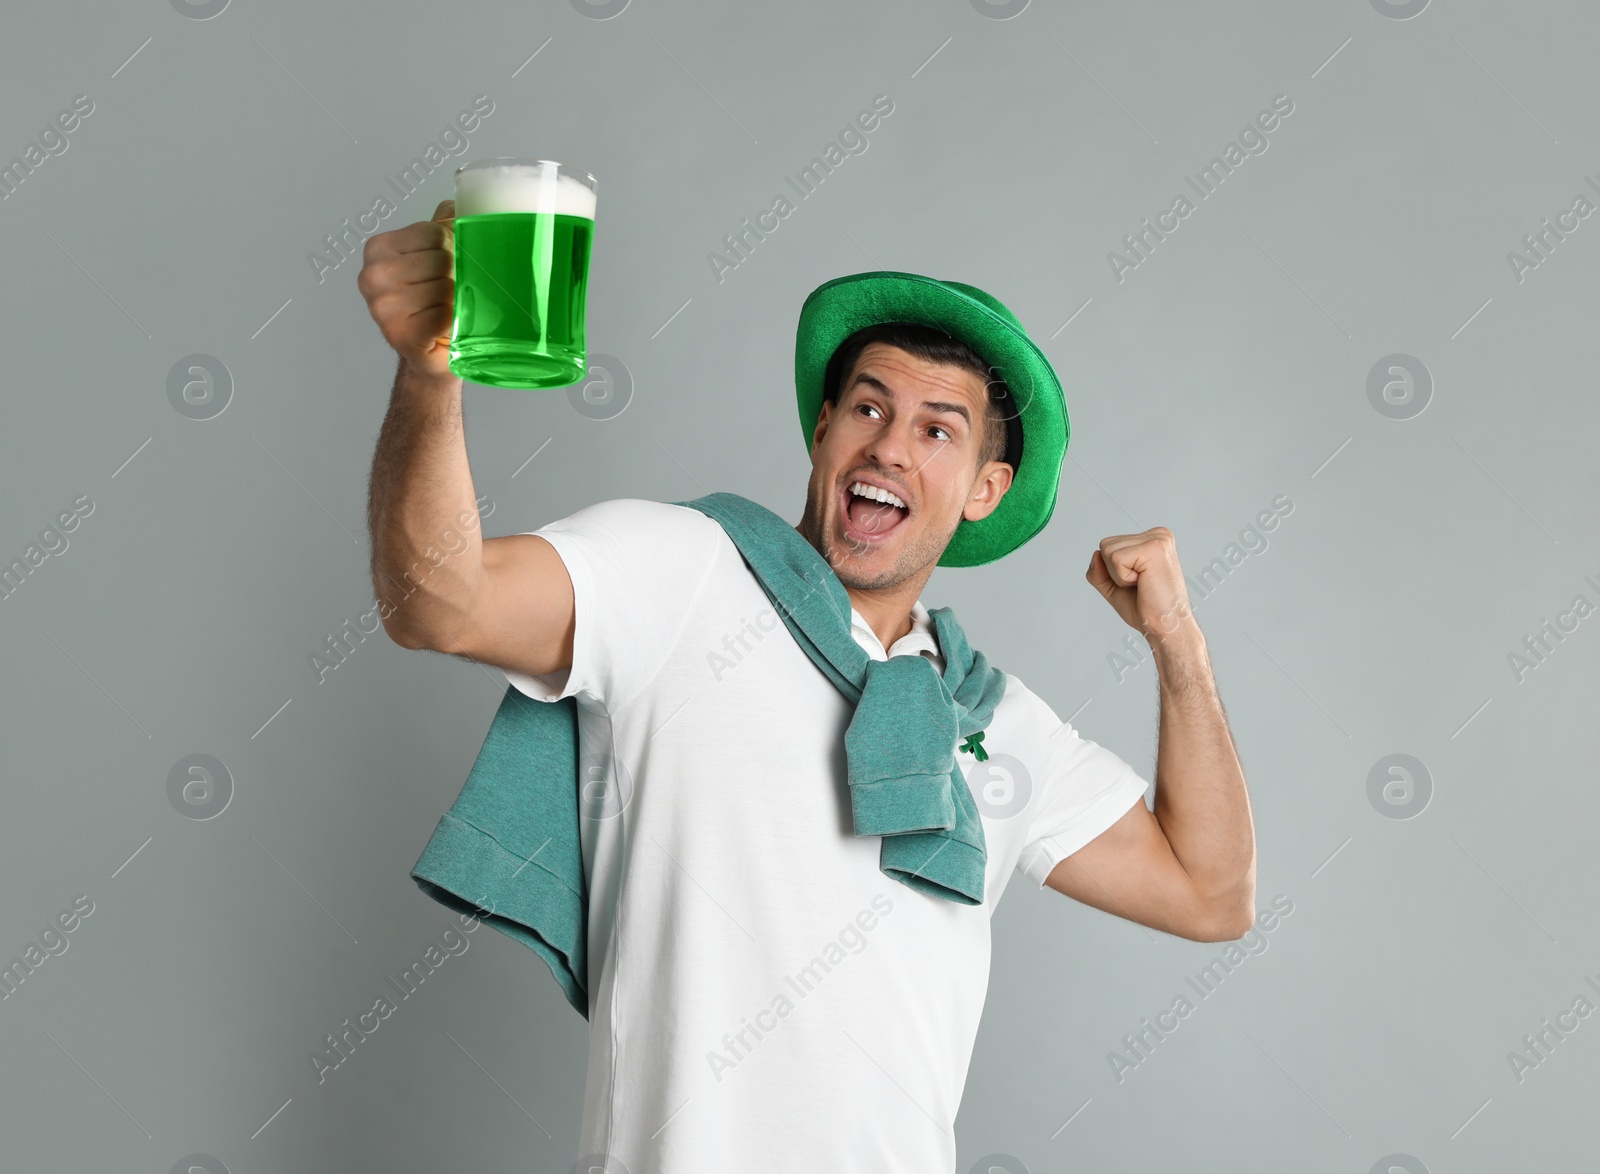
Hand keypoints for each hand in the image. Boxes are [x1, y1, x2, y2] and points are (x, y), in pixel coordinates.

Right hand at [357, 199, 455, 377]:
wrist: (433, 354)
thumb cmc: (437, 304)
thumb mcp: (439, 257)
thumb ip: (445, 226)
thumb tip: (460, 199)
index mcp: (379, 249)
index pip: (434, 233)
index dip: (454, 249)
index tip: (452, 266)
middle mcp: (372, 276)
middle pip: (439, 260)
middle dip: (457, 276)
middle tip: (454, 292)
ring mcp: (381, 307)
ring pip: (443, 288)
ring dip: (456, 300)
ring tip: (450, 309)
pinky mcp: (398, 334)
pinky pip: (442, 316)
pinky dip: (452, 321)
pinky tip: (446, 326)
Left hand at [1086, 527, 1194, 642]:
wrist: (1166, 626)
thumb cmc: (1146, 608)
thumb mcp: (1114, 586)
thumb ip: (1099, 570)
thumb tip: (1096, 555)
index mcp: (1152, 539)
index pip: (1108, 545)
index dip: (1113, 571)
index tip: (1138, 582)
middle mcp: (1158, 534)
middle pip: (1105, 545)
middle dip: (1115, 572)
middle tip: (1141, 585)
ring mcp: (1158, 539)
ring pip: (1107, 550)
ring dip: (1120, 576)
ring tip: (1143, 584)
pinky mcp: (1154, 548)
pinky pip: (1115, 558)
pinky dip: (1123, 578)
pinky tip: (1144, 583)